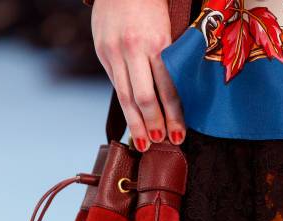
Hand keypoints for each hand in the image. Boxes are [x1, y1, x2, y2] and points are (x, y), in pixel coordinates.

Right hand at [90, 0, 185, 150]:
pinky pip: (116, 86)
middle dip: (154, 125)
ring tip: (143, 144)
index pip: (167, 87)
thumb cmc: (151, 1)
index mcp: (156, 41)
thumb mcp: (167, 23)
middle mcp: (133, 49)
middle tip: (161, 144)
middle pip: (144, 98)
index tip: (179, 135)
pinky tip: (131, 121)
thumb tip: (175, 92)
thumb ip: (168, 55)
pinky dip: (125, 107)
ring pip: (126, 98)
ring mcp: (115, 53)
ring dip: (136, 124)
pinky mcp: (103, 54)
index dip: (173, 114)